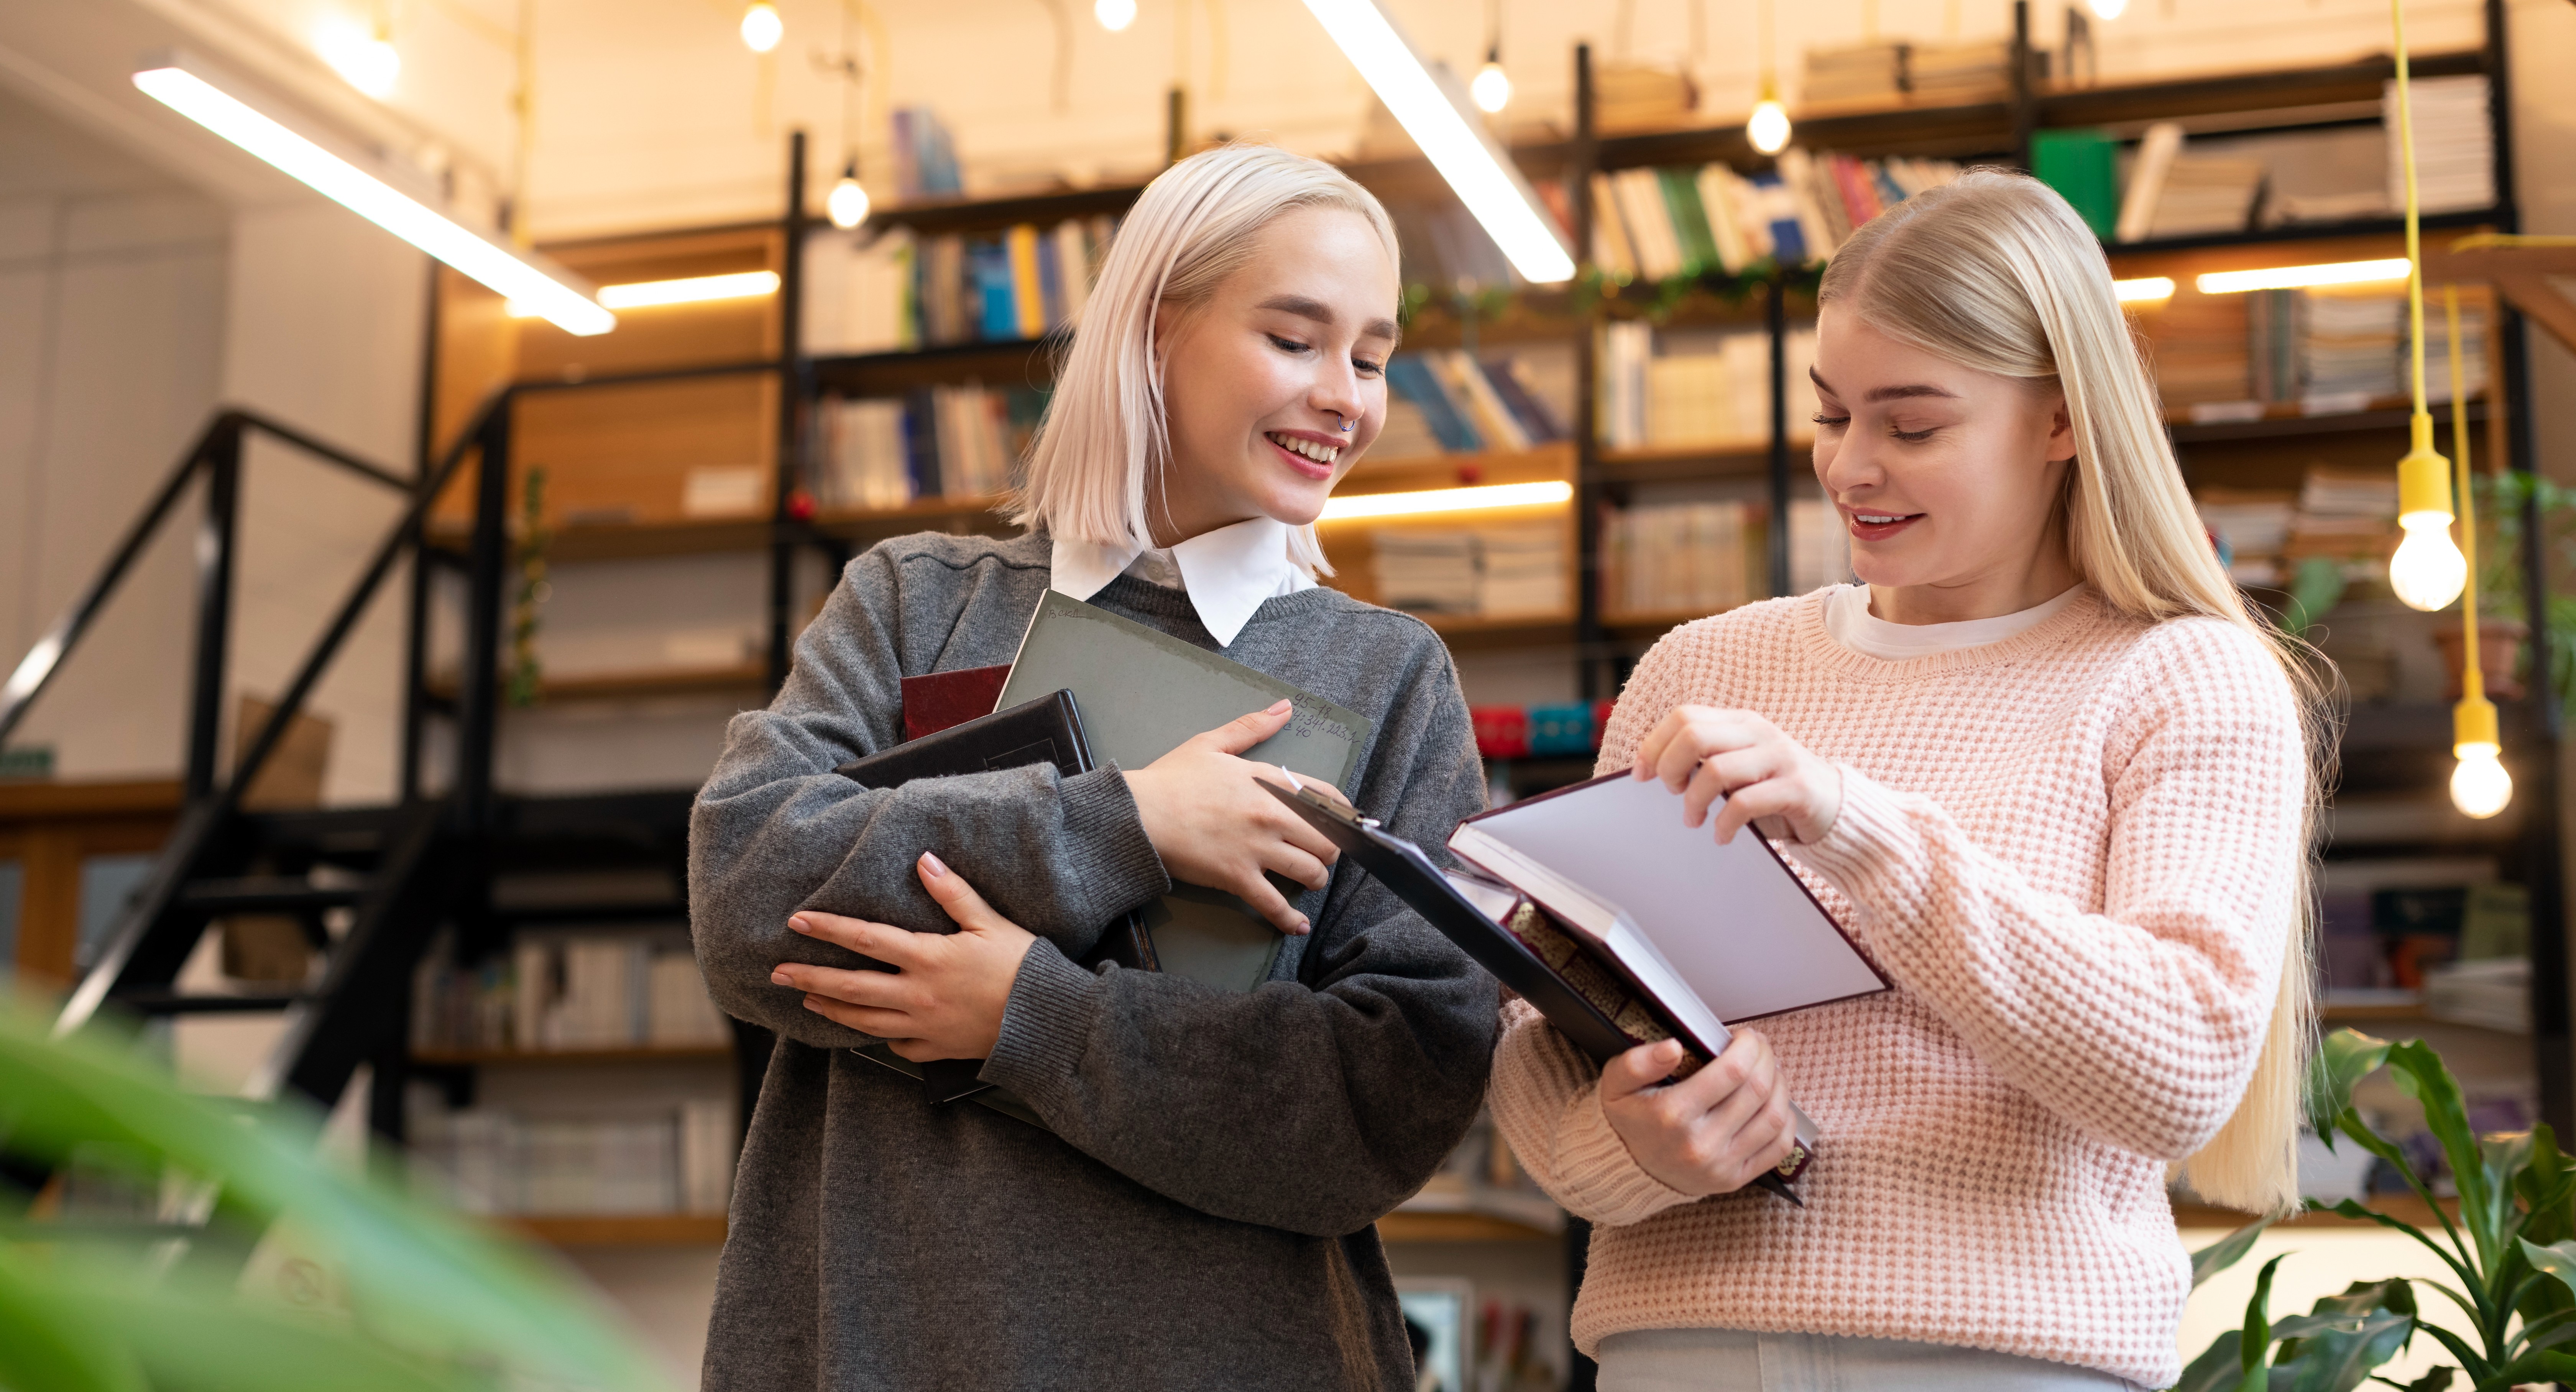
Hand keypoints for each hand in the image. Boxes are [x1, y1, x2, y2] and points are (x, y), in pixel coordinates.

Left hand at [770, 852, 1036, 1060]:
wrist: (1047, 1022)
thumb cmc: (1024, 968)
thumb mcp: (991, 923)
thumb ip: (954, 893)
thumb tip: (924, 861)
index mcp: (929, 958)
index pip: (866, 939)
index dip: (829, 929)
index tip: (797, 922)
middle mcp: (917, 995)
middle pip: (850, 987)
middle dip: (810, 977)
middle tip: (777, 973)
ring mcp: (923, 1026)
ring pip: (863, 1020)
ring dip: (830, 1009)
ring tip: (806, 999)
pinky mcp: (936, 1048)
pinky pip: (896, 1044)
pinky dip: (877, 1036)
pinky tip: (865, 1030)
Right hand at [1123, 700, 1344, 933]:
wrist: (1138, 814)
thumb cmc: (1171, 779)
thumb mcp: (1212, 743)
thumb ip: (1252, 727)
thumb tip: (1285, 708)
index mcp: (1268, 781)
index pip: (1326, 797)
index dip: (1342, 813)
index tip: (1344, 822)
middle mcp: (1270, 816)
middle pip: (1328, 841)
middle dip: (1329, 849)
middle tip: (1318, 852)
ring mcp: (1257, 849)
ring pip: (1311, 872)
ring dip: (1314, 879)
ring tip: (1307, 879)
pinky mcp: (1238, 878)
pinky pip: (1275, 904)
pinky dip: (1289, 919)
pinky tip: (1298, 925)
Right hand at [1599, 1031, 1798, 1197]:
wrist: (1627, 1169)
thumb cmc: (1629, 1118)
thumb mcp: (1615, 1083)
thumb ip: (1638, 1062)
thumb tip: (1673, 1047)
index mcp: (1673, 1114)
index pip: (1732, 1071)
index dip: (1747, 1046)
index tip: (1744, 1035)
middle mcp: (1701, 1143)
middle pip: (1757, 1090)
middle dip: (1766, 1058)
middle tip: (1758, 1046)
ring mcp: (1721, 1165)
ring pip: (1773, 1117)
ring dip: (1780, 1085)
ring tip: (1770, 1070)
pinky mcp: (1735, 1180)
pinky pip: (1779, 1149)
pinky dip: (1786, 1121)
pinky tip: (1776, 1102)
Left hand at [1634, 705, 1842, 845]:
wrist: (1835, 808)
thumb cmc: (1774, 792)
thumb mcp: (1738, 768)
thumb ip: (1705, 760)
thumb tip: (1652, 770)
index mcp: (1740, 722)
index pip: (1684, 716)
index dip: (1654, 744)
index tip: (1640, 775)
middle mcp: (1759, 733)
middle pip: (1693, 735)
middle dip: (1669, 768)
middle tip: (1672, 793)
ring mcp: (1780, 758)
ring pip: (1715, 770)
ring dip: (1694, 801)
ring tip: (1693, 821)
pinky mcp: (1796, 788)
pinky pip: (1745, 803)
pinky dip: (1724, 824)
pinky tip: (1722, 836)